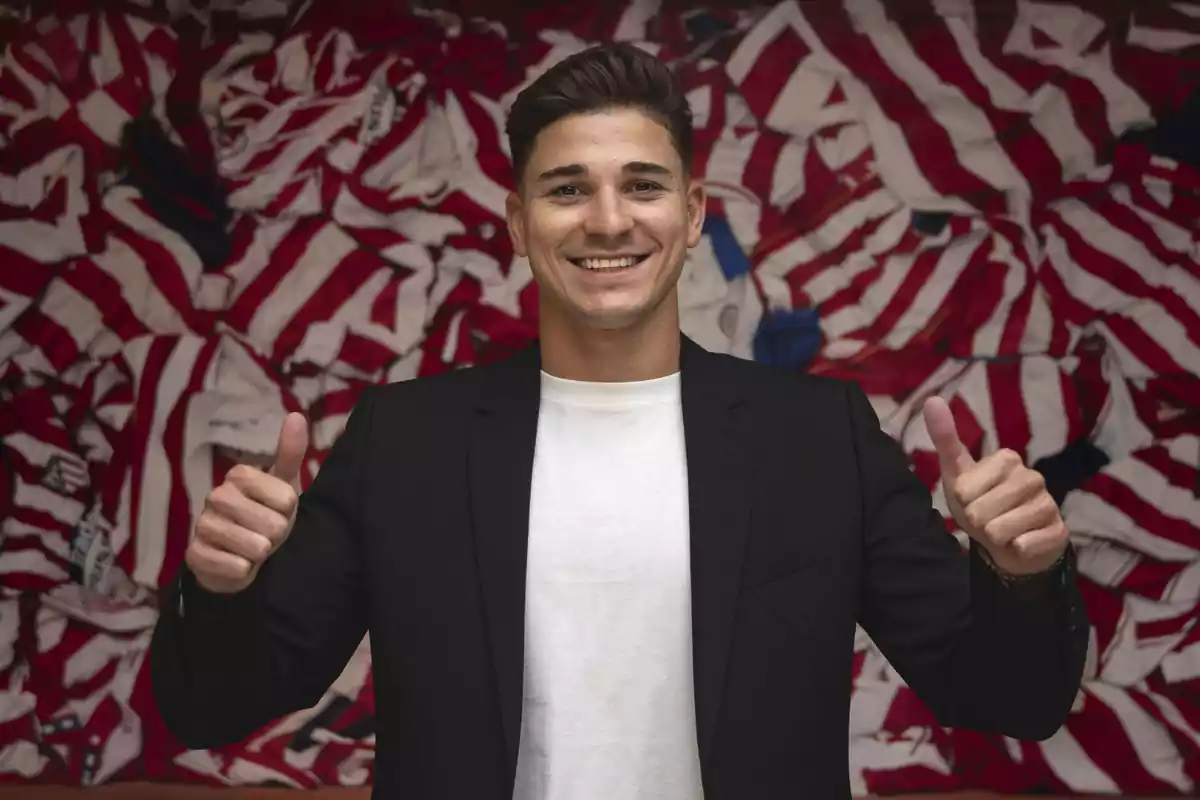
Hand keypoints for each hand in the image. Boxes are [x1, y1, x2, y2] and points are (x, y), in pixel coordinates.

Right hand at [185, 412, 308, 593]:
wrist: (240, 556)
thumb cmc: (265, 515)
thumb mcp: (284, 485)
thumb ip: (290, 453)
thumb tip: (296, 415)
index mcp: (238, 476)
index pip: (285, 497)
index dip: (288, 511)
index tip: (279, 511)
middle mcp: (216, 496)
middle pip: (271, 525)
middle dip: (276, 535)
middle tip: (267, 534)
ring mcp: (202, 526)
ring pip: (254, 547)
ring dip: (261, 554)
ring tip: (253, 549)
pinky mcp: (194, 555)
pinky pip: (235, 567)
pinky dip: (244, 570)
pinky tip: (238, 564)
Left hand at [922, 396, 1067, 575]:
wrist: (1009, 544)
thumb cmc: (980, 504)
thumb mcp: (957, 473)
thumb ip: (945, 439)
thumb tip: (931, 399)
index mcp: (1007, 459)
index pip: (963, 489)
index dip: (962, 501)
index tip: (972, 499)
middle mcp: (1032, 476)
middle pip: (980, 511)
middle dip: (976, 521)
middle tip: (986, 518)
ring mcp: (1049, 504)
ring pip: (1001, 530)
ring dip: (994, 536)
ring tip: (1002, 530)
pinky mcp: (1060, 531)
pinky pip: (1024, 545)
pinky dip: (1015, 548)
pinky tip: (1020, 541)